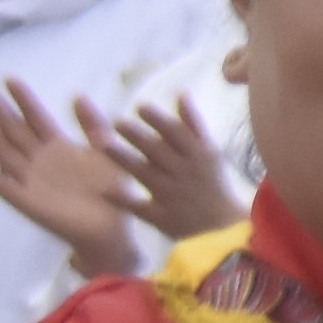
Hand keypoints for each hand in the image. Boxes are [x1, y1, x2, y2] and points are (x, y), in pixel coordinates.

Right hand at [0, 79, 140, 278]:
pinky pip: (3, 186)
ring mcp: (29, 180)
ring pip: (3, 152)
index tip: (9, 78)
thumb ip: (92, 125)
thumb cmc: (110, 191)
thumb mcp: (106, 151)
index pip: (35, 117)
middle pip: (13, 129)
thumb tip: (77, 96)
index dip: (22, 99)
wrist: (110, 228)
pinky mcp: (26, 201)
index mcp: (57, 147)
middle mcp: (38, 161)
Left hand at [114, 92, 240, 247]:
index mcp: (197, 155)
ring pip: (146, 175)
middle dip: (138, 136)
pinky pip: (140, 208)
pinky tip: (104, 190)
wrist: (220, 228)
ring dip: (125, 159)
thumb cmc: (210, 184)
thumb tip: (180, 94)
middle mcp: (184, 173)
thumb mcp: (207, 152)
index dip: (159, 120)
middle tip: (115, 121)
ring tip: (102, 145)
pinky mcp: (161, 217)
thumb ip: (192, 125)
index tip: (140, 106)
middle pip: (158, 152)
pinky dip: (124, 200)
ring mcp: (172, 196)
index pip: (177, 134)